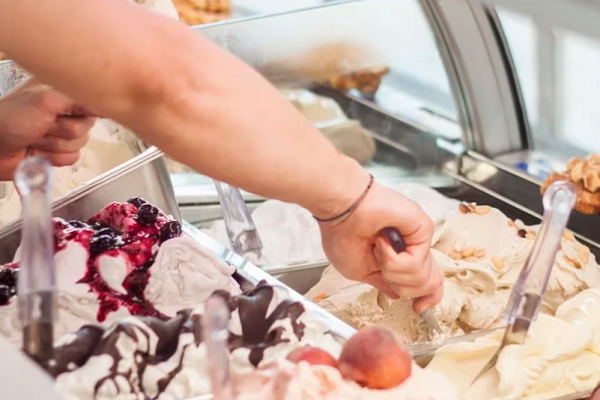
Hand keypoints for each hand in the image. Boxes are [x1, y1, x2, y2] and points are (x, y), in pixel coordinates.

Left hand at [0, 78, 95, 179]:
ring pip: (80, 144)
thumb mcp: (46, 100)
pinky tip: (37, 151)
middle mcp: (64, 110)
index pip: (92, 100)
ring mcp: (60, 132)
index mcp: (62, 91)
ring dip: (55, 145)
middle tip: (43, 126)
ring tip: (35, 138)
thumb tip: (104, 104)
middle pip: (88, 126)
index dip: (85, 109)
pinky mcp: (58, 151)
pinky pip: (73, 158)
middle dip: (64, 131)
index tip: (71, 113)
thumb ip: (78, 98)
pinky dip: (53, 158)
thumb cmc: (8, 120)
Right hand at [319, 182, 443, 312]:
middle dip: (404, 287)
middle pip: (431, 285)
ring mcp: (419, 240)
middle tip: (384, 270)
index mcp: (400, 257)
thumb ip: (383, 283)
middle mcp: (413, 249)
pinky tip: (381, 243)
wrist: (340, 211)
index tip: (417, 308)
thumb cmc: (342, 234)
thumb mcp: (359, 272)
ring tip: (378, 250)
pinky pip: (416, 263)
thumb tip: (398, 294)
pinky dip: (392, 259)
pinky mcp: (424, 230)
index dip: (428, 299)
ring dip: (393, 271)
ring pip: (423, 279)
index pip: (428, 283)